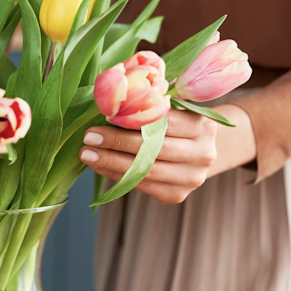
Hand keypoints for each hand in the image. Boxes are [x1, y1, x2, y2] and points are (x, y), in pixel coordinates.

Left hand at [79, 109, 218, 204]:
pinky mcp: (176, 195)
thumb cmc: (179, 122)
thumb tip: (114, 95)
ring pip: (144, 171)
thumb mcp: (174, 106)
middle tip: (89, 137)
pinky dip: (116, 175)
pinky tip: (99, 165)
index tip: (106, 115)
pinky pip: (140, 185)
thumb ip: (152, 100)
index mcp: (203, 126)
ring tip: (87, 154)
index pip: (165, 123)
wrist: (199, 152)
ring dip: (110, 162)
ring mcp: (191, 178)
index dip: (133, 120)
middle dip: (116, 143)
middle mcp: (202, 154)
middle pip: (153, 149)